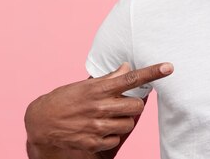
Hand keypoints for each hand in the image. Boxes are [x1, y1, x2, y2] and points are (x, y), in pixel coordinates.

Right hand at [25, 62, 172, 153]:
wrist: (40, 122)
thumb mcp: (85, 85)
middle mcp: (99, 107)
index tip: (169, 67)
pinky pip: (116, 139)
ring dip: (123, 120)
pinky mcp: (93, 143)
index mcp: (99, 89)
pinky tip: (99, 129)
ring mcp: (97, 126)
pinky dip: (112, 135)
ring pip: (129, 124)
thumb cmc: (64, 99)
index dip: (152, 72)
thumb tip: (127, 68)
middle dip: (134, 105)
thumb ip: (109, 78)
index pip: (131, 78)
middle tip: (122, 104)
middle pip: (137, 106)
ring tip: (108, 117)